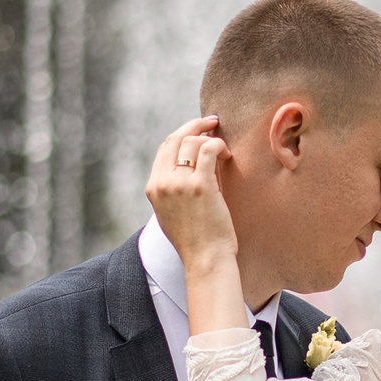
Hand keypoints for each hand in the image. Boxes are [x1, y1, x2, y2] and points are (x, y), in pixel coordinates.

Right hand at [145, 116, 237, 271]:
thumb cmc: (195, 239)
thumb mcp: (171, 213)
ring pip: (192, 142)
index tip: (198, 131)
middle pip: (175, 138)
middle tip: (212, 121)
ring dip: (210, 139)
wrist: (205, 258)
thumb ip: (172, 190)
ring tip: (223, 150)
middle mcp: (162, 183)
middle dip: (194, 125)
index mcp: (153, 188)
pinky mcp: (200, 185)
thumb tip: (187, 167)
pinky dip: (219, 146)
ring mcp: (179, 183)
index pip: (164, 149)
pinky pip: (209, 149)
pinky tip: (227, 155)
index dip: (182, 136)